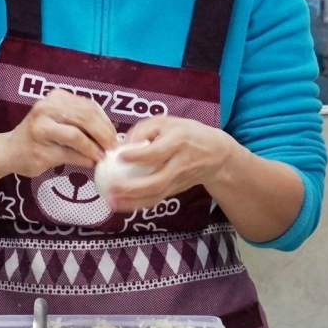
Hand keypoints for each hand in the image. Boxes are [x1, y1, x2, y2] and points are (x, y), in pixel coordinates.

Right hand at [0, 89, 117, 177]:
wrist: (9, 151)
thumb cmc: (40, 136)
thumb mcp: (60, 120)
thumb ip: (82, 122)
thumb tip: (112, 135)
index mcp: (55, 98)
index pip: (88, 106)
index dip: (106, 122)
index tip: (115, 136)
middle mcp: (45, 109)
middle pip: (85, 118)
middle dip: (104, 134)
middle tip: (114, 147)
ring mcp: (40, 129)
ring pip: (76, 136)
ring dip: (94, 148)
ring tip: (102, 156)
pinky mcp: (40, 150)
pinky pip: (68, 154)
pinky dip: (83, 159)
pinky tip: (90, 163)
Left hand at [103, 117, 244, 211]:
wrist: (216, 154)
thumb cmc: (187, 133)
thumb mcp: (168, 122)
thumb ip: (144, 128)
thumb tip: (122, 144)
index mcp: (178, 141)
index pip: (157, 152)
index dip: (138, 156)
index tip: (119, 156)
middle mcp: (180, 164)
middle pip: (157, 181)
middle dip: (132, 188)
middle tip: (111, 187)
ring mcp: (178, 181)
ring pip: (156, 195)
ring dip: (132, 202)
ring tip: (111, 202)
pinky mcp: (175, 191)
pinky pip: (156, 200)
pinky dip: (137, 205)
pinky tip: (120, 204)